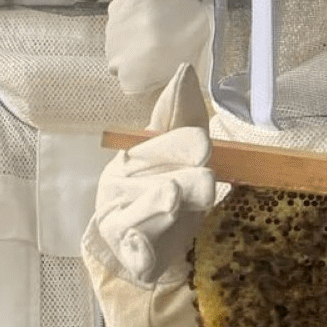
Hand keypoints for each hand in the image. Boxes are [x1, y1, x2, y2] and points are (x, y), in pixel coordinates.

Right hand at [89, 65, 215, 285]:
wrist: (135, 244)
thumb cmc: (160, 186)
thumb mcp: (172, 151)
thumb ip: (179, 116)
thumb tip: (184, 71)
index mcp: (133, 158)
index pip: (157, 148)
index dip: (177, 146)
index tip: (200, 144)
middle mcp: (122, 188)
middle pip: (154, 181)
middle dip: (179, 180)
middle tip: (203, 179)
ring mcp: (124, 223)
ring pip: (144, 215)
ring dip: (157, 207)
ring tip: (172, 197)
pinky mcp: (132, 256)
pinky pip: (136, 253)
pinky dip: (139, 251)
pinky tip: (143, 247)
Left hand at [106, 0, 210, 98]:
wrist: (203, 54)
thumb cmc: (187, 15)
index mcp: (122, 5)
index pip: (126, 10)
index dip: (148, 15)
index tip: (167, 18)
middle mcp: (113, 30)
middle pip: (125, 36)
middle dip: (144, 38)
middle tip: (172, 37)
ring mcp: (117, 57)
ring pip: (127, 59)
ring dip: (145, 60)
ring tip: (171, 56)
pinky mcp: (126, 81)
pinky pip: (132, 82)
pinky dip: (146, 81)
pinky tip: (164, 73)